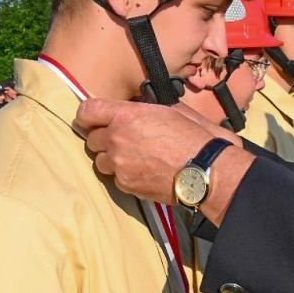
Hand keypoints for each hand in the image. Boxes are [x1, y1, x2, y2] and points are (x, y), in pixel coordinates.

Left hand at [77, 99, 222, 203]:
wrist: (206, 170)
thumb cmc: (195, 136)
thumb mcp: (170, 110)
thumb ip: (144, 109)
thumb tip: (137, 108)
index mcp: (126, 115)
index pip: (87, 111)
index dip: (89, 114)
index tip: (94, 118)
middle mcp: (117, 138)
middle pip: (92, 139)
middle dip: (104, 138)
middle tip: (122, 139)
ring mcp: (119, 164)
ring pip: (100, 161)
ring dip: (112, 158)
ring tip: (132, 158)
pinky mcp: (126, 184)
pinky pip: (115, 178)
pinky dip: (124, 175)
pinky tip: (143, 171)